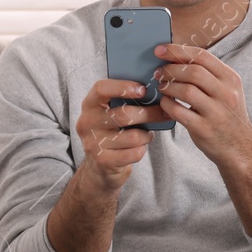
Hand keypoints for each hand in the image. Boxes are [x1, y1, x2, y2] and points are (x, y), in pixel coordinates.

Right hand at [75, 78, 161, 192]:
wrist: (100, 165)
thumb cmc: (113, 131)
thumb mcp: (113, 113)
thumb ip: (126, 101)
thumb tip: (157, 93)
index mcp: (90, 105)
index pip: (101, 89)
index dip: (124, 87)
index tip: (143, 89)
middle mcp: (87, 122)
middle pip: (124, 114)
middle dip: (149, 114)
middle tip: (164, 113)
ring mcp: (93, 143)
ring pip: (133, 136)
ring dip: (146, 135)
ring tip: (147, 134)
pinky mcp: (103, 160)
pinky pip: (134, 153)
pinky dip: (142, 149)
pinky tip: (139, 147)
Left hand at [151, 43, 251, 163]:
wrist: (240, 147)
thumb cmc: (228, 115)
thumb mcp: (227, 91)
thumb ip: (208, 75)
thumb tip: (177, 57)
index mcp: (231, 79)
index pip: (202, 56)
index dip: (177, 50)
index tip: (160, 50)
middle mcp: (226, 94)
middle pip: (193, 72)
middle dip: (170, 70)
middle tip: (159, 73)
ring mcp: (216, 112)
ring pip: (185, 90)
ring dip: (167, 87)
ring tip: (162, 87)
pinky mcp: (203, 128)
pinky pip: (178, 111)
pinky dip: (167, 104)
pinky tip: (165, 103)